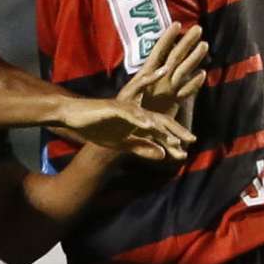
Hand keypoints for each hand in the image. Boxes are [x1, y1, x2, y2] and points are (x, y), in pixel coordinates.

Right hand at [54, 96, 192, 161]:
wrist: (72, 116)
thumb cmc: (95, 127)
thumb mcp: (120, 143)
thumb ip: (141, 148)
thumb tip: (163, 156)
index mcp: (139, 122)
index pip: (161, 131)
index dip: (173, 140)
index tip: (186, 152)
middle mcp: (137, 113)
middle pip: (161, 122)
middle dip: (176, 131)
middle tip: (192, 140)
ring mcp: (127, 109)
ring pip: (148, 118)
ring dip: (161, 128)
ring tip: (174, 137)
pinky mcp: (114, 107)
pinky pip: (129, 113)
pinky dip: (139, 118)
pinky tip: (148, 125)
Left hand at [119, 22, 207, 119]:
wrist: (128, 131)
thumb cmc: (122, 112)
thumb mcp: (129, 96)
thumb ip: (142, 85)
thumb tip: (159, 72)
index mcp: (146, 74)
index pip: (158, 52)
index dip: (167, 39)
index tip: (177, 23)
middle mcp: (159, 79)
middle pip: (175, 57)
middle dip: (186, 43)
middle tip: (198, 28)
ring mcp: (168, 89)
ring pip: (183, 70)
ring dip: (193, 58)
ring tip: (204, 45)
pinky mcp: (174, 102)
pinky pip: (186, 91)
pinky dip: (193, 84)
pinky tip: (201, 73)